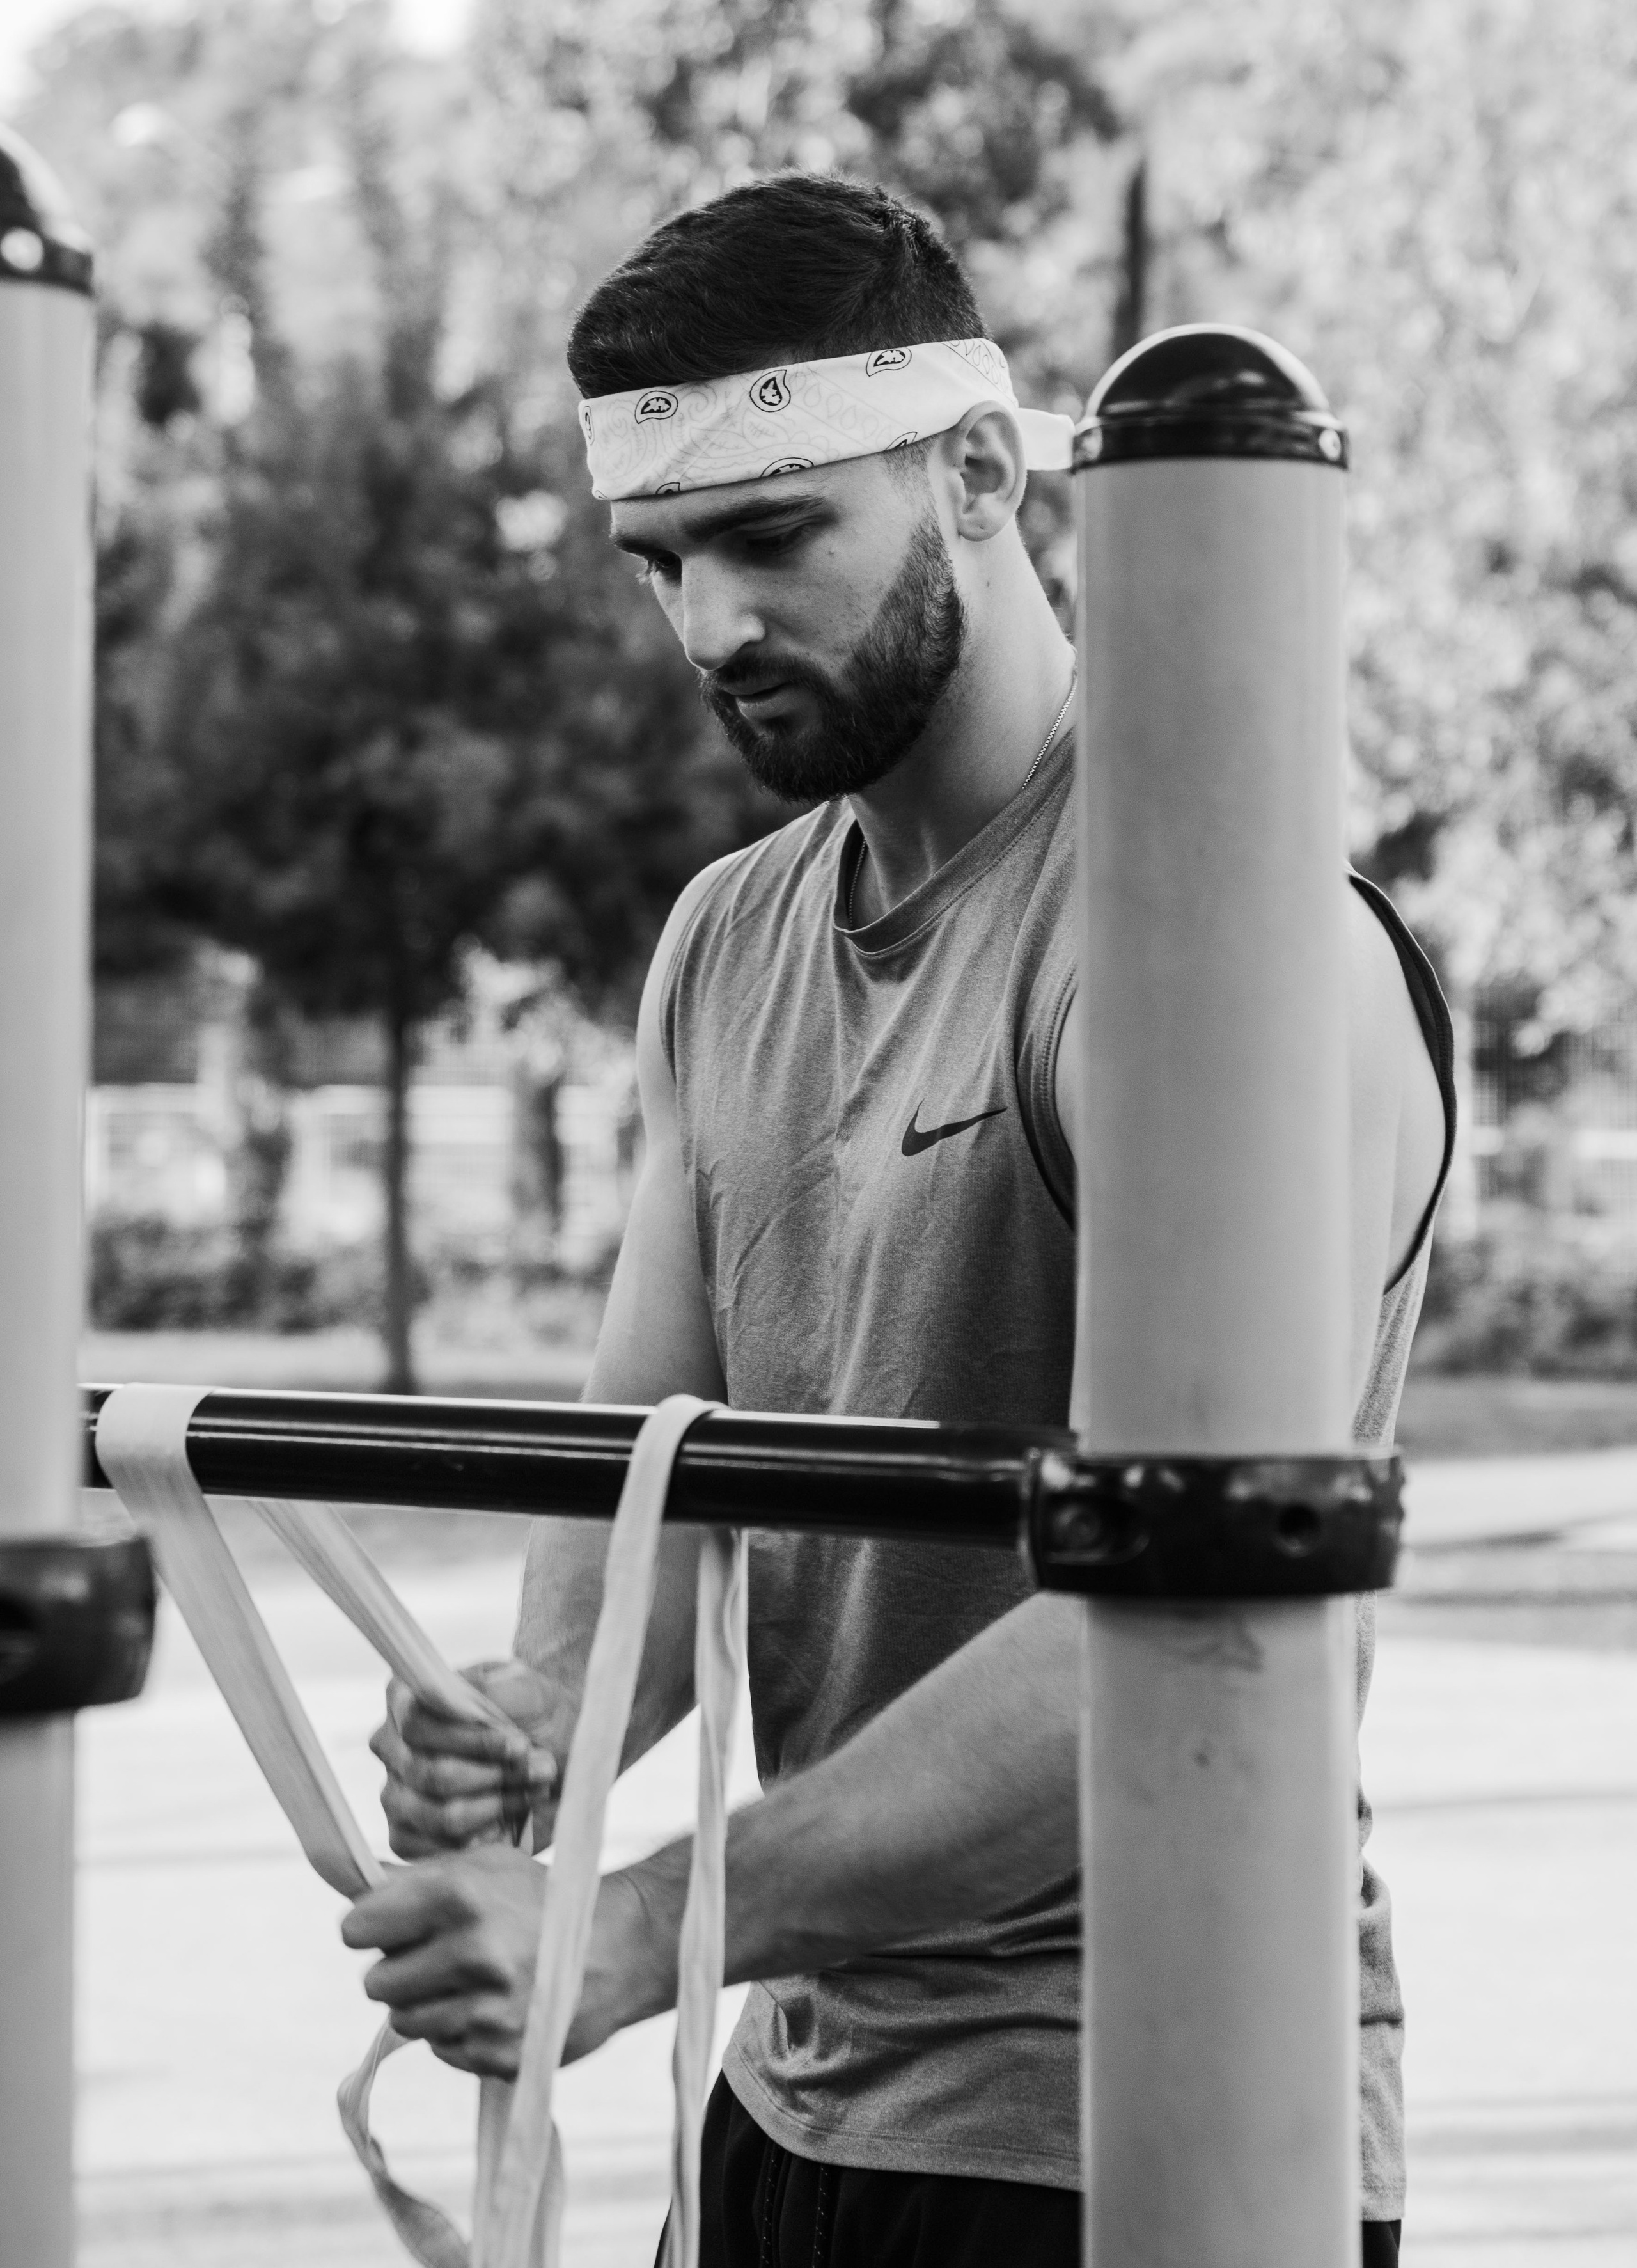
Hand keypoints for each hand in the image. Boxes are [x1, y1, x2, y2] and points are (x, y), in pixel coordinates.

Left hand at [341, 1848, 677, 2077]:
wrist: (620, 1947)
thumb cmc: (540, 1898)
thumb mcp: (485, 1867)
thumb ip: (416, 1879)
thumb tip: (349, 1889)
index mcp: (459, 1896)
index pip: (357, 1927)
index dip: (369, 1927)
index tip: (388, 1927)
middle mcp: (472, 1951)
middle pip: (375, 1982)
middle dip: (399, 1970)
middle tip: (438, 1956)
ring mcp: (487, 2008)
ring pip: (404, 2022)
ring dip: (426, 2004)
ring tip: (470, 1981)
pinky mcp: (501, 2053)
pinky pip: (442, 2050)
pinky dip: (458, 2033)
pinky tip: (494, 2006)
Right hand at [369, 1657, 569, 1857]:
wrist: (555, 1754)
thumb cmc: (534, 1715)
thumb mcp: (529, 1689)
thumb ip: (499, 1691)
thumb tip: (470, 1701)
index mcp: (405, 1699)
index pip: (418, 1724)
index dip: (471, 1740)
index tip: (519, 1745)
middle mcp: (390, 1746)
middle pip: (431, 1773)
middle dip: (493, 1775)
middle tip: (539, 1771)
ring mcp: (394, 1794)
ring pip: (439, 1814)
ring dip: (497, 1806)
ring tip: (535, 1791)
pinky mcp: (405, 1837)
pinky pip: (435, 1850)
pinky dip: (482, 1839)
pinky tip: (508, 1823)